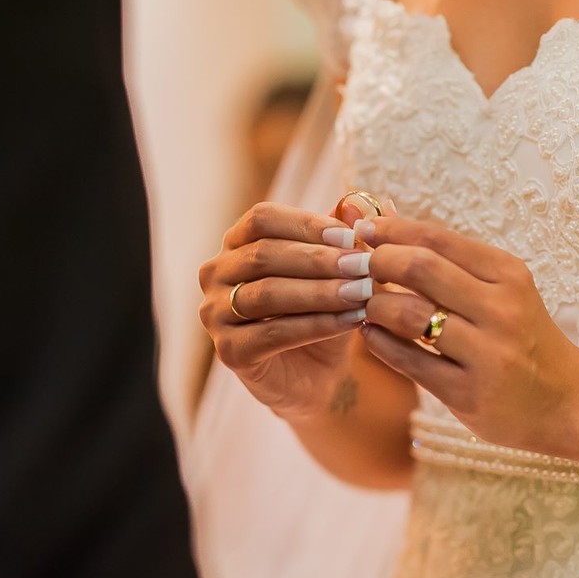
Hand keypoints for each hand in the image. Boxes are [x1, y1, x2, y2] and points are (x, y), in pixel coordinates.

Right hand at [198, 202, 374, 421]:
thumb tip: (356, 201)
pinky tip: (352, 321)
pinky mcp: (228, 352)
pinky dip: (317, 325)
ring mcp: (215, 314)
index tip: (351, 236)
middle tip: (364, 265)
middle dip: (319, 260)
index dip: (306, 223)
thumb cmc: (324, 312)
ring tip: (362, 292)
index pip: (262, 218)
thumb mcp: (337, 271)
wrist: (319, 376)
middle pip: (264, 254)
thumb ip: (342, 237)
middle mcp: (215, 273)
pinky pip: (273, 333)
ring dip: (320, 292)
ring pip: (267, 294)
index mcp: (236, 243)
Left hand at [357, 216, 578, 454]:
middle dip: (377, 261)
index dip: (393, 230)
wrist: (569, 401)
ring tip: (363, 302)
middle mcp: (501, 310)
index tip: (363, 229)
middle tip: (354, 266)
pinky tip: (369, 334)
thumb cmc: (523, 338)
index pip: (439, 239)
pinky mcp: (469, 395)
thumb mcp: (504, 291)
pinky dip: (380, 344)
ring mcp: (486, 354)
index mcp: (509, 276)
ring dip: (375, 305)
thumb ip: (452, 263)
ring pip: (410, 316)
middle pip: (422, 269)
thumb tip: (388, 223)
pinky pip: (410, 363)